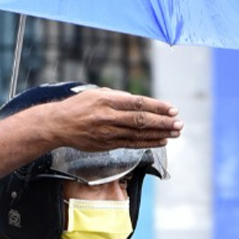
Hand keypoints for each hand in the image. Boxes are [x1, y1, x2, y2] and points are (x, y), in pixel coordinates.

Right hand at [47, 88, 181, 150]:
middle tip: (179, 124)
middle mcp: (108, 117)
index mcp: (107, 100)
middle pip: (141, 120)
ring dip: (159, 134)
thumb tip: (139, 102)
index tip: (172, 109)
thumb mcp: (97, 94)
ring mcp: (108, 133)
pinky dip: (148, 143)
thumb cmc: (79, 106)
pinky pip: (132, 144)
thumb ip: (119, 97)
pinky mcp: (107, 145)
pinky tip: (161, 141)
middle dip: (163, 123)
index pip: (137, 103)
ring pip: (138, 134)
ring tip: (175, 133)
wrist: (58, 125)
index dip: (157, 107)